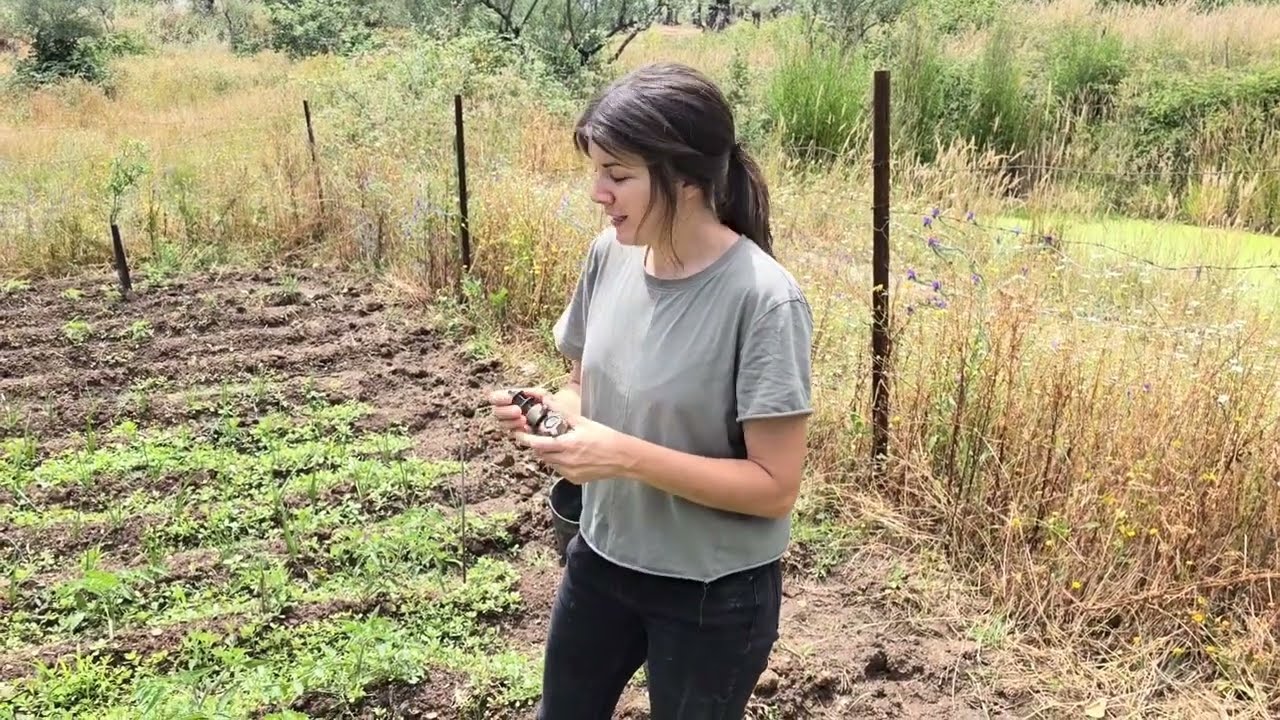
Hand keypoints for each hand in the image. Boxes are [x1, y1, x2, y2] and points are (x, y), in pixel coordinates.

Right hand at [487, 386, 546, 437]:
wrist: (561, 418)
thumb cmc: (550, 404)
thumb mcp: (543, 395)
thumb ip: (531, 392)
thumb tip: (521, 392)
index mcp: (510, 400)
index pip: (495, 398)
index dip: (499, 397)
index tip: (509, 398)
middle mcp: (508, 412)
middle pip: (496, 412)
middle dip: (506, 411)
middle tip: (518, 410)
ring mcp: (513, 424)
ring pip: (503, 424)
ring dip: (511, 422)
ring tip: (524, 420)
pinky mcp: (520, 436)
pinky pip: (514, 434)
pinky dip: (519, 431)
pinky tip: (527, 428)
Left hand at [514, 404, 630, 484]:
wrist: (623, 458)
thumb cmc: (605, 438)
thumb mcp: (583, 422)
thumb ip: (562, 412)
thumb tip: (546, 401)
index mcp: (567, 445)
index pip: (538, 444)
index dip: (526, 439)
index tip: (519, 433)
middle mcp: (566, 462)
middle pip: (541, 454)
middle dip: (538, 445)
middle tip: (541, 436)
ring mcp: (569, 473)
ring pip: (550, 462)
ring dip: (549, 453)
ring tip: (559, 444)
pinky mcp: (574, 480)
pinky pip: (559, 470)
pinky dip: (559, 462)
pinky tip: (569, 455)